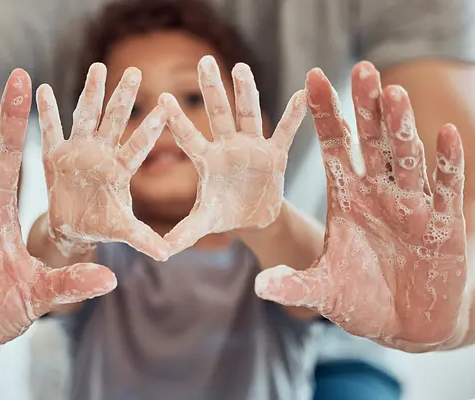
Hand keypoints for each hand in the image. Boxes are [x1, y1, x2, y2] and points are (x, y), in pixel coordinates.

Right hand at [37, 63, 169, 260]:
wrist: (73, 227)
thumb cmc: (101, 225)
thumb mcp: (122, 230)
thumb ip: (143, 238)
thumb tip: (169, 254)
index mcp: (120, 170)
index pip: (138, 146)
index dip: (150, 128)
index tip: (166, 106)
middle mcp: (102, 155)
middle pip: (114, 121)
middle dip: (123, 96)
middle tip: (134, 70)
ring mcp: (78, 151)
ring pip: (85, 116)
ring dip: (90, 92)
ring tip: (98, 66)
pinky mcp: (54, 155)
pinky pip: (49, 130)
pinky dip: (46, 111)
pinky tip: (40, 88)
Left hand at [160, 56, 306, 253]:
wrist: (252, 217)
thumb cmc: (224, 214)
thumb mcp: (204, 222)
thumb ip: (184, 232)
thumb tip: (161, 251)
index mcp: (207, 161)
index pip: (189, 138)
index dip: (177, 121)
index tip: (162, 99)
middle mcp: (228, 148)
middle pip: (218, 114)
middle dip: (212, 89)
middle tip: (203, 61)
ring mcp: (252, 148)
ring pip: (248, 115)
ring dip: (246, 93)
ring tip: (241, 67)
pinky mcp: (275, 155)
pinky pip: (285, 133)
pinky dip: (294, 116)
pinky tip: (303, 93)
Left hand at [256, 62, 468, 351]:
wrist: (405, 325)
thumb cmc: (360, 300)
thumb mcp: (322, 291)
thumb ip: (293, 285)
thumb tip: (259, 286)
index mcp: (346, 199)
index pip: (333, 147)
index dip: (324, 114)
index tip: (312, 77)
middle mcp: (377, 194)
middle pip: (370, 142)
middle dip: (365, 107)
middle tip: (360, 69)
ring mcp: (411, 206)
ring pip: (406, 157)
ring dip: (401, 127)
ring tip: (393, 94)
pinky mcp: (442, 224)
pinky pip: (445, 188)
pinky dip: (446, 163)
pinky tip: (445, 135)